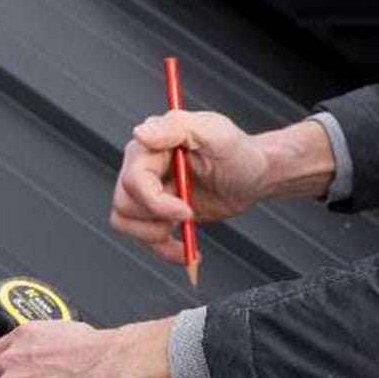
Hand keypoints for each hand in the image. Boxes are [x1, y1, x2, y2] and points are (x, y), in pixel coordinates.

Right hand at [112, 112, 336, 264]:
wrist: (255, 176)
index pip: (133, 179)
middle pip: (124, 202)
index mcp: (151, 144)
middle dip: (156, 217)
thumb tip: (140, 133)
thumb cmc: (239, 151)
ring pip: (124, 222)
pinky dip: (161, 250)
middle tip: (189, 214)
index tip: (186, 209)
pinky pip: (141, 236)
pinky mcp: (156, 212)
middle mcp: (143, 165)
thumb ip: (179, 126)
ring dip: (154, 235)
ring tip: (187, 226)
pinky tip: (186, 250)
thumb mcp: (217, 133)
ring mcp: (148, 190)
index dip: (156, 201)